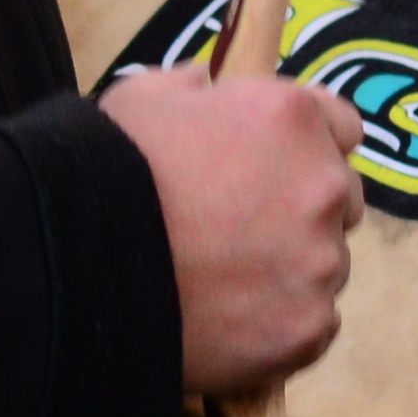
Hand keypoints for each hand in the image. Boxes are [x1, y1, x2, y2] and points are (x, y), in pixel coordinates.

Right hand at [101, 68, 366, 398]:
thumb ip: (191, 88)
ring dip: (288, 270)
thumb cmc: (105, 169)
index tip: (276, 164)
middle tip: (238, 230)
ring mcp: (319, 264)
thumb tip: (203, 88)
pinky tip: (229, 323)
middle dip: (300, 210)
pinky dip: (278, 326)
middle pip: (340, 199)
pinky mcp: (306, 329)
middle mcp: (323, 186)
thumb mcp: (142, 97)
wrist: (75, 264)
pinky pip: (311, 326)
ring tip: (222, 285)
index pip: (342, 125)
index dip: (305, 144)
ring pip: (323, 267)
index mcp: (291, 118)